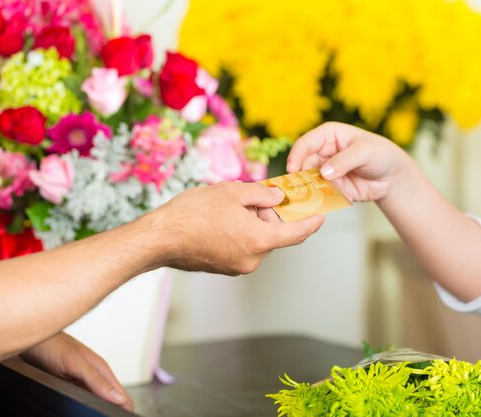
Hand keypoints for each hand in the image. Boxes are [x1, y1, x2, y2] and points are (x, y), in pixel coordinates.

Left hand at [20, 332, 132, 410]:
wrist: (26, 342)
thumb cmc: (51, 344)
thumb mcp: (76, 363)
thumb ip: (97, 380)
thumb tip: (118, 397)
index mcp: (100, 370)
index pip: (120, 395)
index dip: (125, 407)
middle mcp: (90, 378)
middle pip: (106, 401)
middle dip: (109, 411)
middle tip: (105, 416)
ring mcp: (76, 384)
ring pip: (90, 402)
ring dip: (92, 408)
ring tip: (91, 413)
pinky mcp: (63, 388)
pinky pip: (75, 402)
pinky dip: (76, 408)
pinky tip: (75, 411)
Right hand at [144, 181, 323, 274]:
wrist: (160, 237)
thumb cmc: (194, 213)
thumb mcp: (233, 192)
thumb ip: (261, 195)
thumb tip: (276, 199)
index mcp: (259, 240)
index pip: (296, 235)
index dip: (310, 224)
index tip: (320, 218)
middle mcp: (252, 259)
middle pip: (272, 236)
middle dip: (267, 216)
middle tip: (252, 198)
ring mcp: (238, 267)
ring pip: (256, 241)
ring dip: (251, 224)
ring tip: (228, 207)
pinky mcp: (224, 269)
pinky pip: (242, 248)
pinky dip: (240, 234)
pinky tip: (220, 220)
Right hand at [287, 122, 405, 201]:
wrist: (392, 176)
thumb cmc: (380, 154)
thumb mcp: (365, 151)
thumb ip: (344, 160)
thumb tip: (323, 173)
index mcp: (327, 136)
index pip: (306, 143)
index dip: (297, 155)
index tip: (293, 169)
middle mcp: (322, 153)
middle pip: (303, 165)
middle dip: (301, 177)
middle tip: (300, 189)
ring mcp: (325, 172)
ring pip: (310, 181)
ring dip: (311, 190)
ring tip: (318, 196)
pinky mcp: (331, 188)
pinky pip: (321, 194)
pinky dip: (324, 199)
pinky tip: (336, 200)